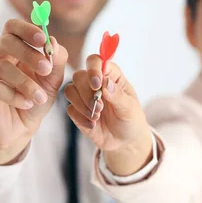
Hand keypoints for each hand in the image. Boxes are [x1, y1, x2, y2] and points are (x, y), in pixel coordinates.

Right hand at [0, 19, 67, 164]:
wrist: (19, 130)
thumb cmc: (33, 101)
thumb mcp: (51, 81)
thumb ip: (56, 60)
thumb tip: (53, 41)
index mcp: (9, 47)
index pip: (12, 27)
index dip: (27, 30)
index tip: (44, 40)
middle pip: (6, 42)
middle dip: (29, 55)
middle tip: (46, 69)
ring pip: (1, 67)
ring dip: (25, 83)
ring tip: (41, 98)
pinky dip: (13, 96)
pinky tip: (26, 104)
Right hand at [64, 55, 152, 175]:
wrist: (124, 141)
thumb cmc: (131, 119)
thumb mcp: (130, 108)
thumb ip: (118, 95)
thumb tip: (105, 82)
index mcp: (110, 75)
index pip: (96, 61)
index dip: (93, 69)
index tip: (97, 84)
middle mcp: (94, 83)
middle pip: (79, 76)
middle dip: (87, 92)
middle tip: (100, 107)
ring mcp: (84, 97)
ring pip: (70, 90)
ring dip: (82, 104)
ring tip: (97, 116)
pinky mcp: (77, 111)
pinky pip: (70, 109)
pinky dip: (81, 118)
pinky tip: (93, 125)